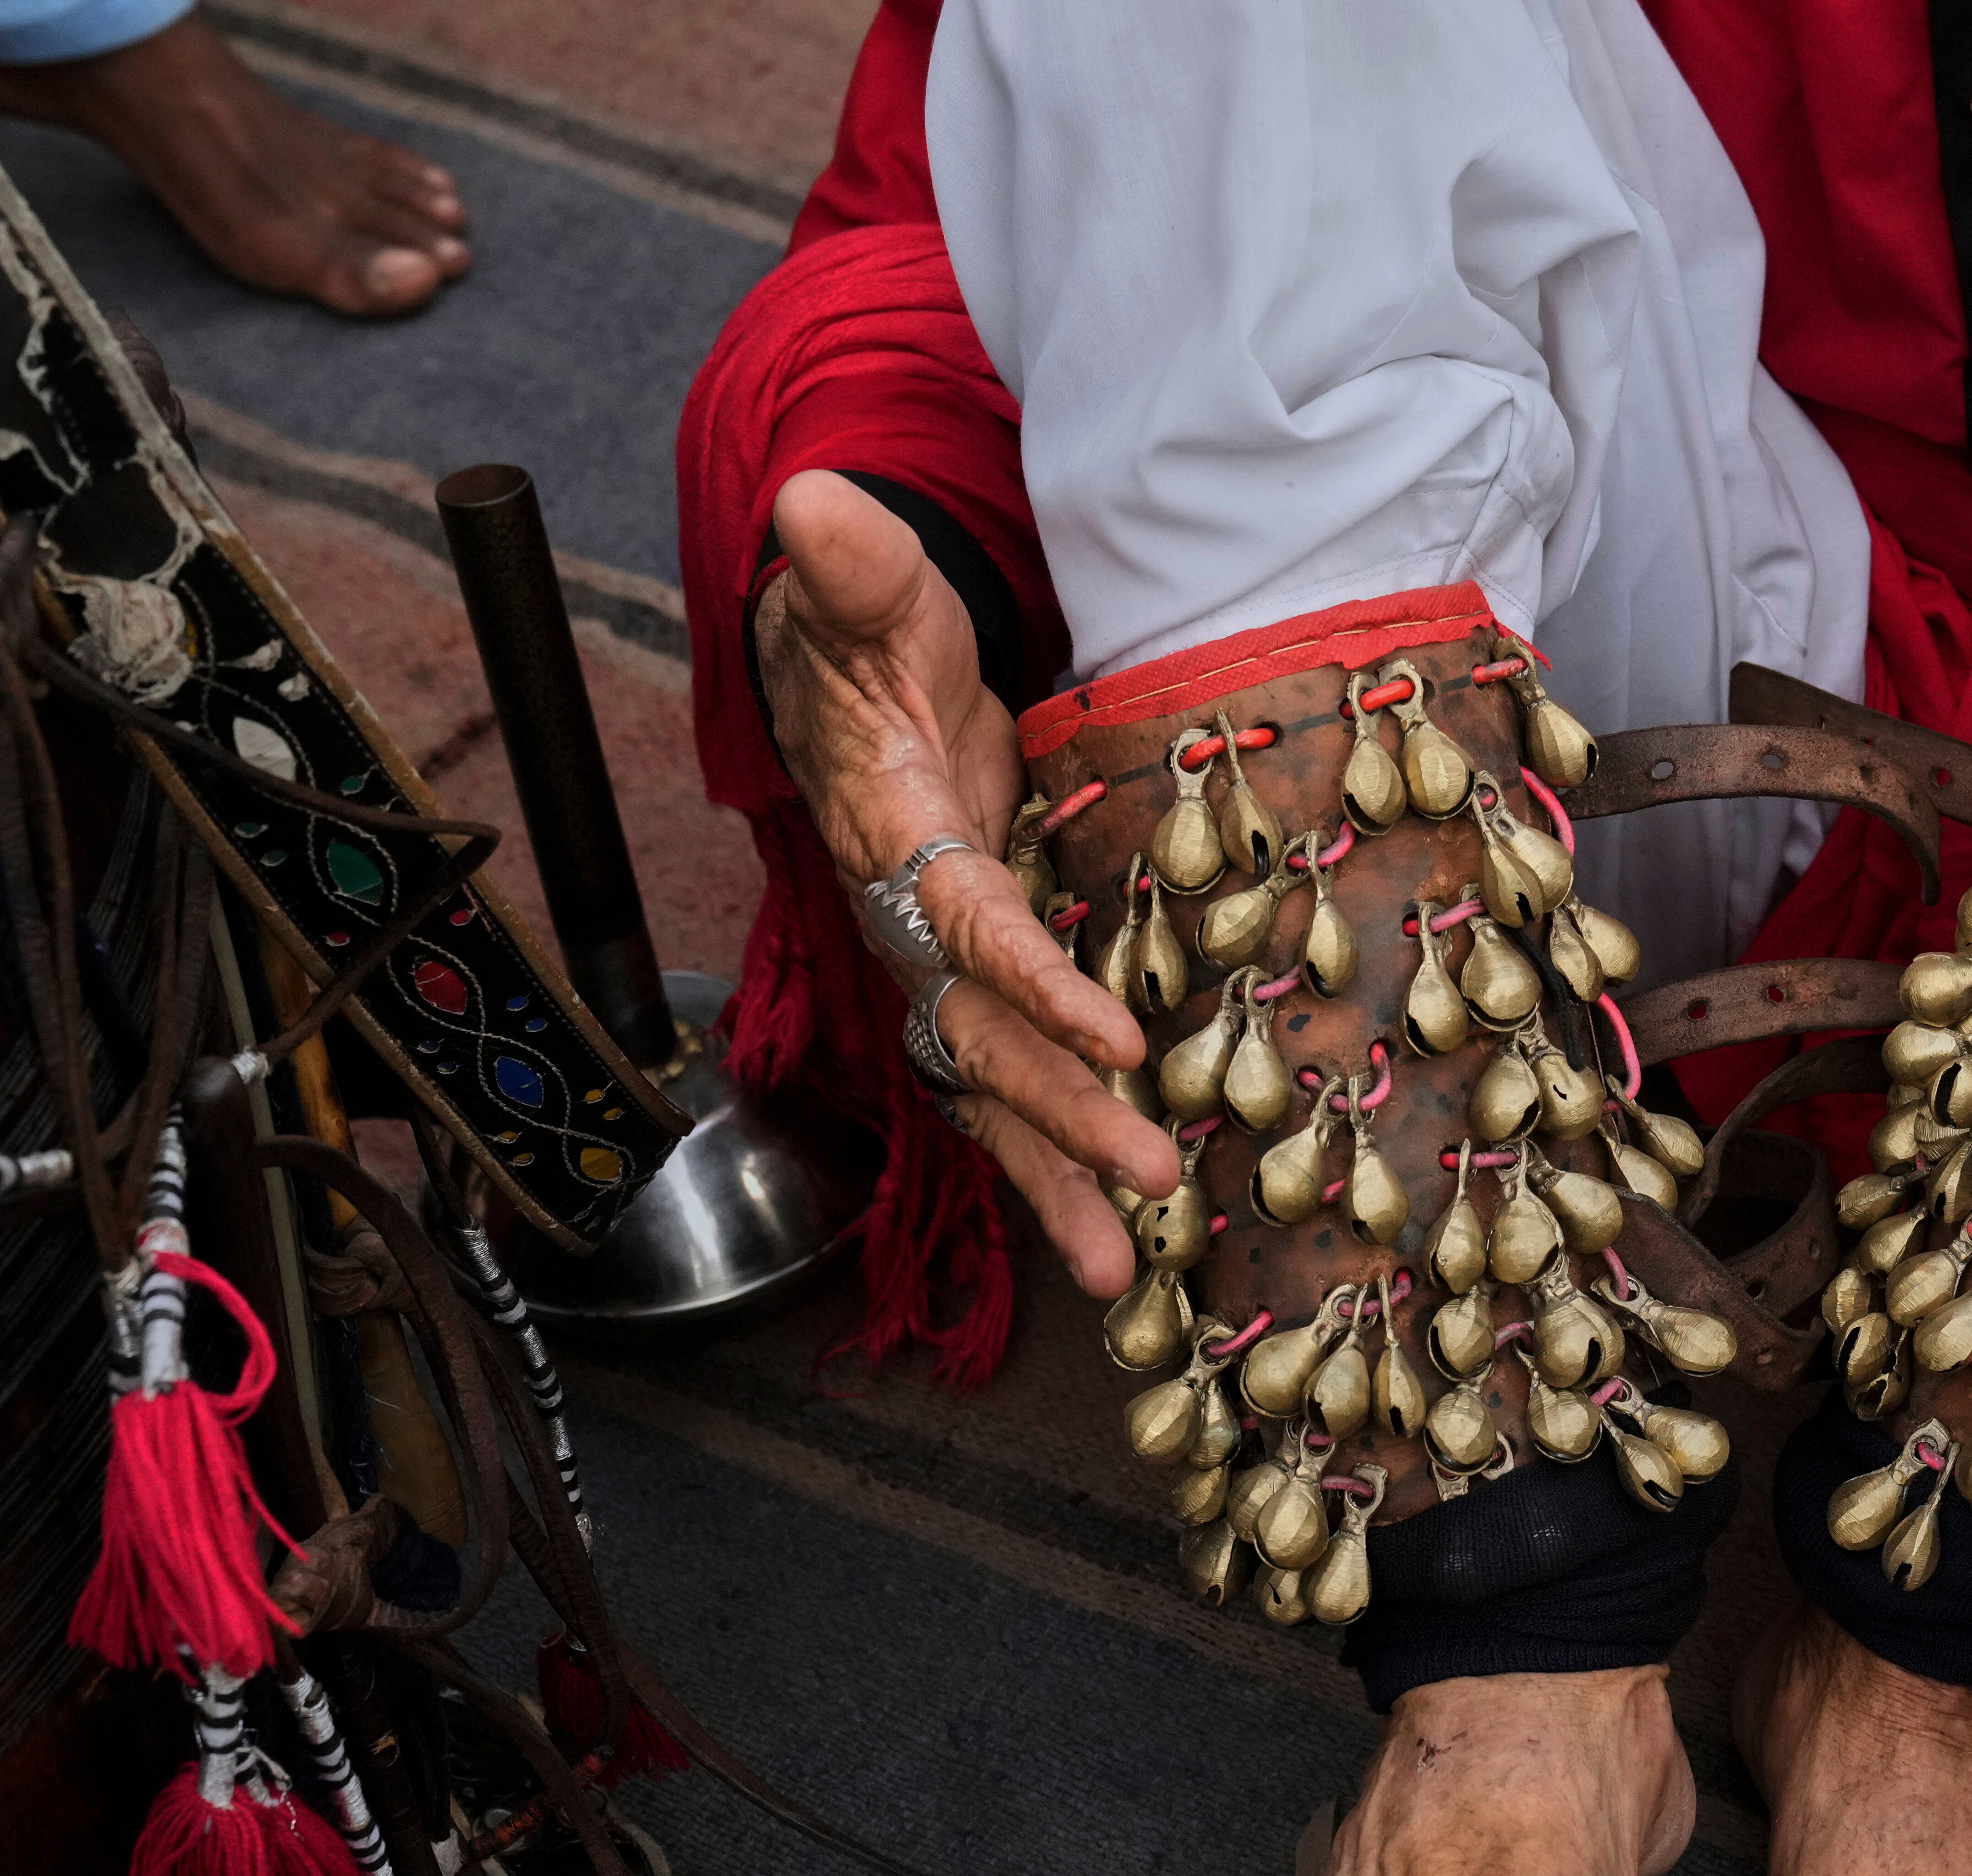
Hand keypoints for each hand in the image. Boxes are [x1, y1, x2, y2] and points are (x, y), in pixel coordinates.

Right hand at [757, 471, 1175, 1294]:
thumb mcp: (867, 587)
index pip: (968, 922)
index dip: (1030, 981)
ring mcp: (940, 964)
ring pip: (991, 1091)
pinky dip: (1051, 1164)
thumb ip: (855, 563)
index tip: (1108, 1036)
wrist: (846, 667)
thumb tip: (820, 505)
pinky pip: (1008, 1086)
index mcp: (894, 836)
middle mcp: (910, 920)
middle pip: (985, 1037)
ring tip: (1124, 1274)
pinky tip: (1116, 1237)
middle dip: (1062, 1115)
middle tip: (1151, 1179)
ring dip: (1054, 1180)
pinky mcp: (975, 981)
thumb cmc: (867, 629)